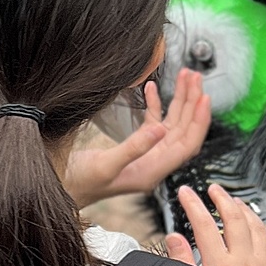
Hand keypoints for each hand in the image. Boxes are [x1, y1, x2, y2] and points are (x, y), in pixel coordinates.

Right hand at [65, 75, 211, 206]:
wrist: (61, 188)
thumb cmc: (79, 184)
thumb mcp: (105, 164)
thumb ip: (134, 147)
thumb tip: (161, 128)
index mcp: (152, 172)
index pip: (186, 145)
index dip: (198, 121)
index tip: (204, 97)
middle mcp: (154, 164)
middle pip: (183, 131)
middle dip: (192, 103)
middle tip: (196, 77)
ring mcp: (146, 155)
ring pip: (171, 125)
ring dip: (179, 101)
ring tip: (185, 77)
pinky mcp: (134, 147)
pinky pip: (152, 123)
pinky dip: (155, 105)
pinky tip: (151, 88)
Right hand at [165, 181, 265, 265]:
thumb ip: (182, 264)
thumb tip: (174, 239)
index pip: (203, 223)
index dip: (192, 204)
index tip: (186, 193)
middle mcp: (247, 263)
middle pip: (234, 217)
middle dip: (222, 198)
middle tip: (213, 190)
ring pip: (258, 228)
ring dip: (245, 211)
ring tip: (236, 205)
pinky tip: (261, 234)